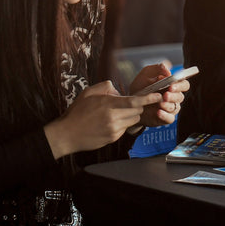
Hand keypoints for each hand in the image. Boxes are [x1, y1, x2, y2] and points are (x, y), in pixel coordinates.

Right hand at [44, 81, 161, 157]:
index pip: (134, 101)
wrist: (67, 135)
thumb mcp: (87, 93)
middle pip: (137, 111)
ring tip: (116, 113)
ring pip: (133, 120)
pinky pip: (125, 128)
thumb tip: (117, 89)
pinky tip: (110, 122)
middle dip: (138, 106)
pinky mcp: (113, 138)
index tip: (158, 96)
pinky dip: (122, 124)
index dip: (148, 98)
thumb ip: (104, 87)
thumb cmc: (76, 112)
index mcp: (108, 104)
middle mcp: (113, 117)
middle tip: (131, 103)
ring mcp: (114, 129)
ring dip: (130, 115)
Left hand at [129, 63, 190, 126]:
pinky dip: (164, 115)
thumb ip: (157, 69)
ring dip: (168, 104)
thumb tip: (167, 71)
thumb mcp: (145, 75)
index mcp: (172, 85)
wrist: (130, 104)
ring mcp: (170, 108)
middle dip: (174, 95)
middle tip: (166, 94)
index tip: (172, 85)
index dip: (180, 84)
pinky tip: (158, 112)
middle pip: (180, 96)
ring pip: (175, 107)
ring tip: (160, 103)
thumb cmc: (140, 87)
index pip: (183, 84)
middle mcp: (173, 97)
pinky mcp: (165, 118)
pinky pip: (170, 118)